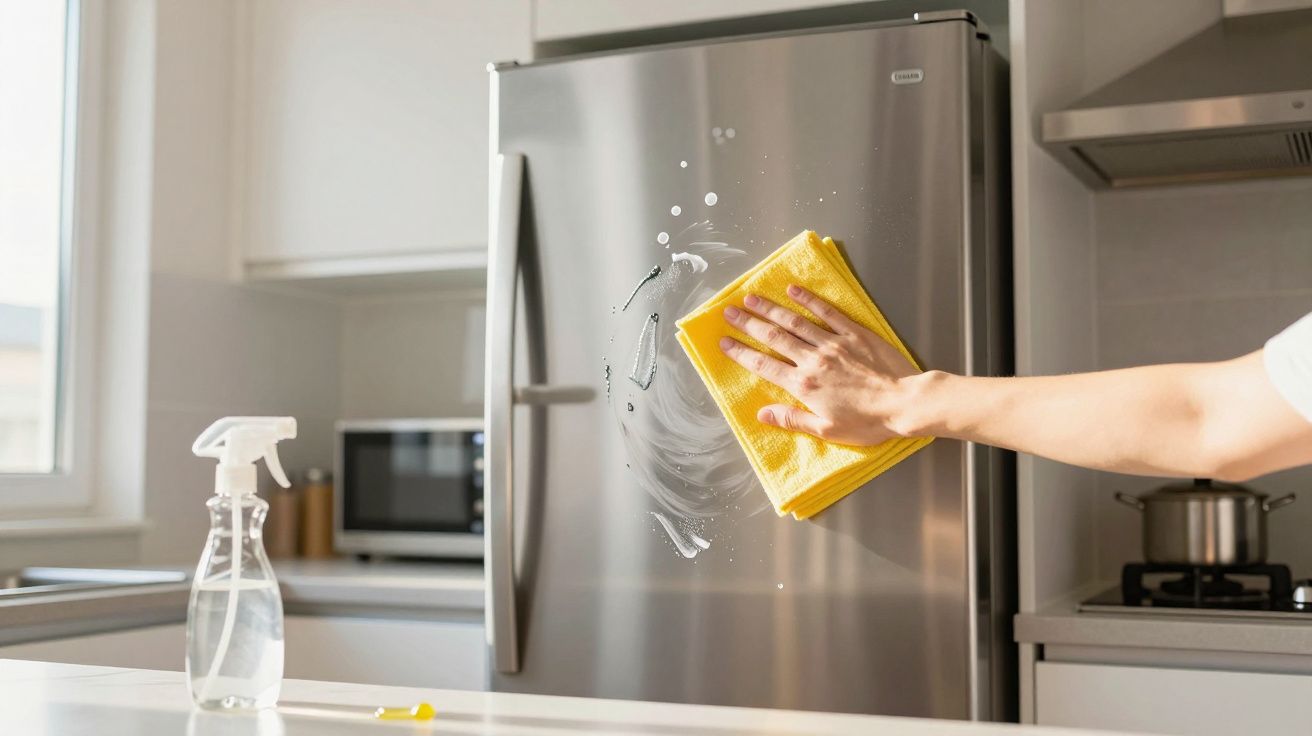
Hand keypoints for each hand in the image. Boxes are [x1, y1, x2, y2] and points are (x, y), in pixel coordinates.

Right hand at [718, 285, 921, 445]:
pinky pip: (827, 312)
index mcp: (804, 385)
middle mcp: (813, 359)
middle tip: (729, 312)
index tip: (724, 342)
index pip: (764, 365)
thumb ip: (792, 419)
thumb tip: (762, 414)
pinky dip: (808, 300)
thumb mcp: (827, 429)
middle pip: (774, 337)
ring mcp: (833, 343)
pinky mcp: (853, 333)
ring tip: (752, 298)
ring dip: (770, 308)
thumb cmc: (868, 422)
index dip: (741, 352)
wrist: (904, 402)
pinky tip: (793, 291)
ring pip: (795, 321)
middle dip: (748, 323)